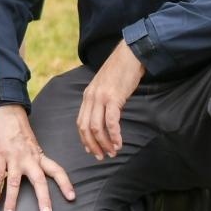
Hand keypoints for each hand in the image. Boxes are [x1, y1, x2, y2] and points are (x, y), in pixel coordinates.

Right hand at [0, 105, 74, 210]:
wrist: (6, 110)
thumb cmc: (17, 128)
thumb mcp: (30, 144)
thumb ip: (32, 159)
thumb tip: (33, 175)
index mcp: (38, 155)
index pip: (56, 170)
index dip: (65, 184)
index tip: (72, 197)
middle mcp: (29, 158)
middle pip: (39, 180)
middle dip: (43, 198)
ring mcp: (14, 157)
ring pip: (15, 182)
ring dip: (12, 200)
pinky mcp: (0, 154)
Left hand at [77, 42, 143, 160]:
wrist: (130, 54)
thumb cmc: (121, 71)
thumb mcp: (106, 86)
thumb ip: (102, 100)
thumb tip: (105, 117)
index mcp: (87, 95)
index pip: (80, 122)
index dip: (85, 139)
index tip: (92, 150)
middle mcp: (91, 97)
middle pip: (85, 128)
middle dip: (93, 145)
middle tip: (102, 156)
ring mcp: (101, 97)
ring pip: (96, 127)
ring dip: (104, 143)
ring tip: (113, 152)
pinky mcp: (114, 97)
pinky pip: (111, 121)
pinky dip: (114, 135)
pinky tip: (119, 142)